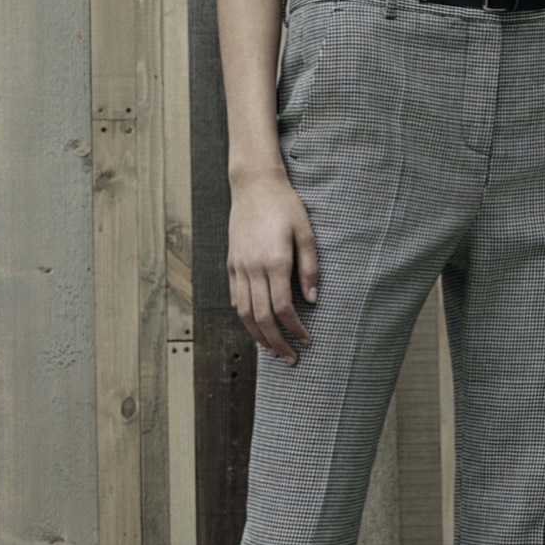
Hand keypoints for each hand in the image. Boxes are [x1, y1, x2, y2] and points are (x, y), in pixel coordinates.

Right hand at [227, 166, 318, 363]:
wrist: (254, 185)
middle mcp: (253, 268)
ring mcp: (239, 267)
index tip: (307, 341)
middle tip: (291, 359)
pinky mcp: (232, 264)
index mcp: (275, 262)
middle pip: (262, 317)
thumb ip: (310, 269)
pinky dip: (245, 317)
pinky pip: (236, 298)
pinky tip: (256, 327)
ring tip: (273, 351)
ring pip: (245, 312)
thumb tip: (312, 301)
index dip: (295, 329)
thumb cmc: (286, 207)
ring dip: (258, 336)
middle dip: (277, 343)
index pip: (283, 308)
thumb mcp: (306, 234)